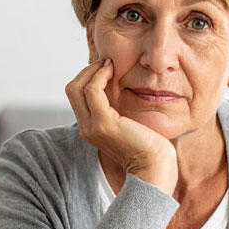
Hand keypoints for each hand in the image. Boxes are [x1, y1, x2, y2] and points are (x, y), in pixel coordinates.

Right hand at [65, 58, 177, 194]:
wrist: (155, 166)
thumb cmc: (148, 146)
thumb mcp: (128, 123)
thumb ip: (119, 111)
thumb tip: (121, 90)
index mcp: (91, 128)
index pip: (77, 96)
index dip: (88, 78)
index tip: (106, 67)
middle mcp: (86, 128)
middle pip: (72, 89)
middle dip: (87, 71)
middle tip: (106, 61)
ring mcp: (92, 127)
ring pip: (77, 87)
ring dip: (93, 70)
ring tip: (109, 63)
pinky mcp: (103, 124)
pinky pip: (92, 91)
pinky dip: (100, 76)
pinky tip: (112, 70)